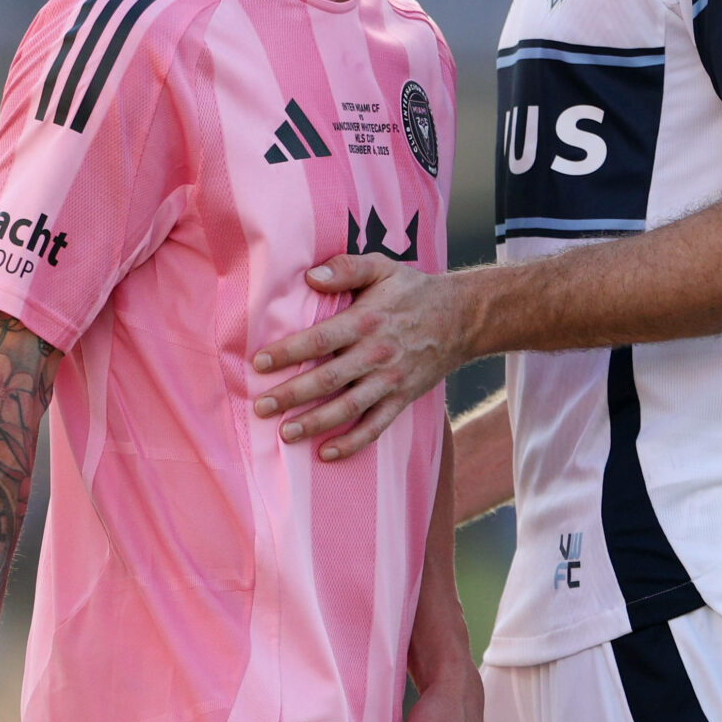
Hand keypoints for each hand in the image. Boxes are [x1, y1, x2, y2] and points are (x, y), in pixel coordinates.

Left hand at [252, 256, 471, 461]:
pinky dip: (352, 443)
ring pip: (349, 407)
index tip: (259, 363)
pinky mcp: (402, 399)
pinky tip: (326, 453)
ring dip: (316, 423)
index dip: (289, 352)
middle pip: (328, 379)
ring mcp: (390, 380)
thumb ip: (346, 268)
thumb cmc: (413, 291)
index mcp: (367, 321)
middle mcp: (377, 353)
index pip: (321, 339)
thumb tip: (310, 276)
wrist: (462, 318)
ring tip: (285, 433)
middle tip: (261, 406)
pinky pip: (376, 426)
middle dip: (292, 395)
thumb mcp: (382, 267)